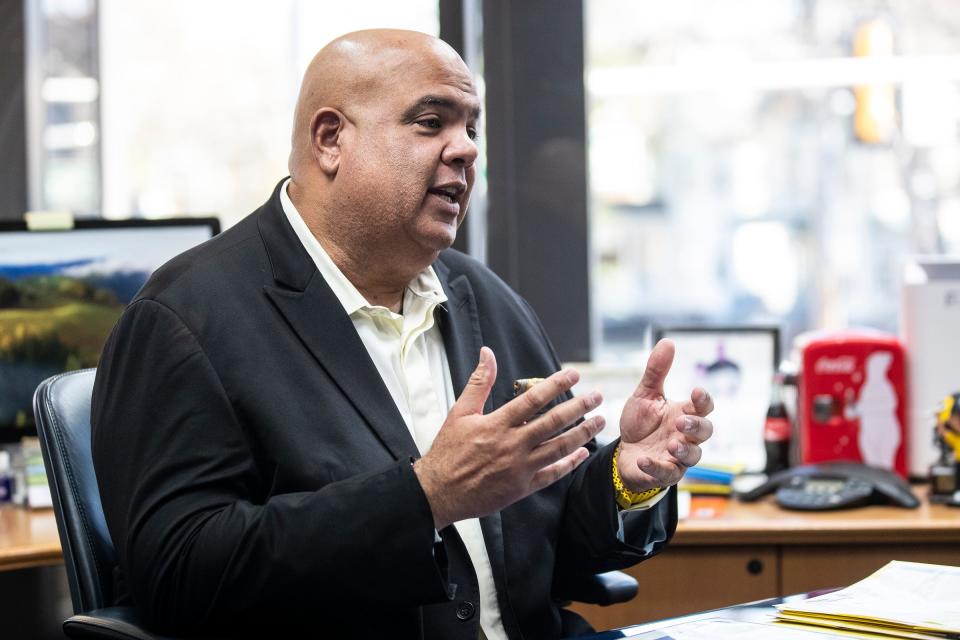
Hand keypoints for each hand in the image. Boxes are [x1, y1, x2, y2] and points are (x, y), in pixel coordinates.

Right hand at [413, 347, 605, 528]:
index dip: (556, 384)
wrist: (439, 491)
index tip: (573, 375)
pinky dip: (569, 464)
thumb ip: (479, 382)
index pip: (534, 399)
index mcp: (497, 424)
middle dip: (579, 407)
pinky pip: (552, 474)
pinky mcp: (522, 487)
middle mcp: (512, 445)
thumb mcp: (460, 412)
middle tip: (596, 396)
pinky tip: (582, 454)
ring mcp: (520, 468)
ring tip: (599, 421)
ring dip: (582, 433)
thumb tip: (487, 353)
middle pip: (553, 422)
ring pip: (559, 448)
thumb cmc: (448, 451)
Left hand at [617, 339, 713, 491]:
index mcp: (684, 413)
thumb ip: (656, 371)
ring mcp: (678, 457)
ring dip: (684, 450)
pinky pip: (667, 473)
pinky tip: (644, 459)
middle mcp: (685, 435)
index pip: (703, 406)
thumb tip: (668, 342)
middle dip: (696, 426)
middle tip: (681, 422)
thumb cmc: (641, 423)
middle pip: (705, 431)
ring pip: (693, 456)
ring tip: (671, 444)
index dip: (703, 400)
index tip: (696, 391)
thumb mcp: (645, 395)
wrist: (625, 452)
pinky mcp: (665, 473)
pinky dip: (656, 467)